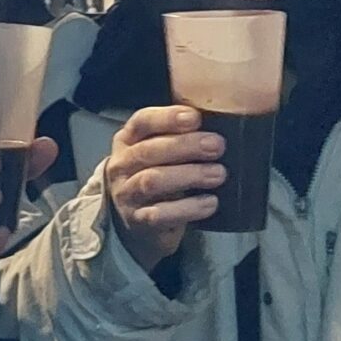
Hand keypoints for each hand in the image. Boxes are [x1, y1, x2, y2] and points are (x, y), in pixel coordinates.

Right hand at [100, 106, 223, 271]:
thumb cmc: (157, 176)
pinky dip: (188, 208)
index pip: (141, 122)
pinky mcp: (138, 221)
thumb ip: (179, 137)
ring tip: (218, 173)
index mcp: (128, 140)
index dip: (167, 118)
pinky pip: (160, 214)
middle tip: (217, 146)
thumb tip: (219, 124)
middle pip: (148, 151)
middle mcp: (122, 166)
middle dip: (185, 146)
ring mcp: (127, 195)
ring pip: (152, 181)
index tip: (195, 118)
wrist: (137, 222)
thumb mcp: (160, 152)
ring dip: (188, 175)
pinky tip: (210, 202)